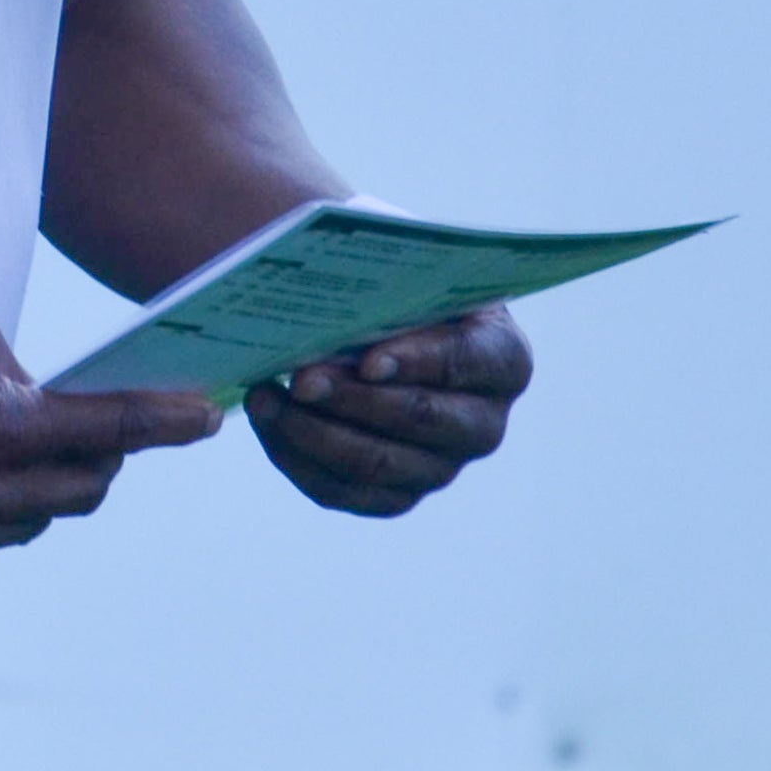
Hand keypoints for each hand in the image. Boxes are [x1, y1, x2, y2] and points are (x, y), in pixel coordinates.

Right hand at [0, 299, 219, 590]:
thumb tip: (42, 395)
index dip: (168, 423)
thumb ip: (14, 364)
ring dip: (29, 484)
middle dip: (100, 459)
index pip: (114, 431)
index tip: (209, 417)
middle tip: (90, 430)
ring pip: (31, 519)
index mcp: (4, 428)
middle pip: (86, 490)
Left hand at [246, 304, 529, 514]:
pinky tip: (268, 420)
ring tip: (267, 396)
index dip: (419, 362)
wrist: (388, 326)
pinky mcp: (396, 494)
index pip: (468, 362)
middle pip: (421, 419)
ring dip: (315, 432)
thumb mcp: (408, 277)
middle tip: (301, 378)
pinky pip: (345, 491)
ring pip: (378, 464)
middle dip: (354, 399)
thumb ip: (390, 288)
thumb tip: (328, 309)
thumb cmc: (401, 291)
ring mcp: (441, 466)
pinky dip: (298, 458)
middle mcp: (482, 423)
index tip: (368, 360)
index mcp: (503, 359)